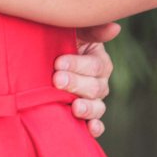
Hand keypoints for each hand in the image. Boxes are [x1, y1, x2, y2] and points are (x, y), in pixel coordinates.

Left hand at [54, 21, 120, 139]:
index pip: (95, 65)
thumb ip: (92, 30)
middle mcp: (100, 82)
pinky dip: (95, 127)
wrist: (41, 62)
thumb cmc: (58, 43)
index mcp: (99, 62)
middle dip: (76, 84)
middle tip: (57, 80)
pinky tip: (89, 129)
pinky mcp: (86, 116)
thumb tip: (115, 28)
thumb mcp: (73, 32)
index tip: (58, 63)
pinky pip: (96, 124)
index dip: (78, 65)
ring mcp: (93, 101)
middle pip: (95, 87)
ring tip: (75, 108)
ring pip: (98, 107)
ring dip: (87, 108)